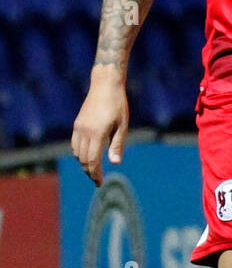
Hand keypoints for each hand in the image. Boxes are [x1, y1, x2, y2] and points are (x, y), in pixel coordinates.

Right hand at [71, 69, 128, 185]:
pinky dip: (79, 153)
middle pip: (83, 159)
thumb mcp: (122, 125)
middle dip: (89, 171)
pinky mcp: (77, 123)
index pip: (93, 160)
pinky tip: (87, 155)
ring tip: (93, 170)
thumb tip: (114, 163)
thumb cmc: (118, 104)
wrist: (105, 84)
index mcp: (97, 133)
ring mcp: (79, 127)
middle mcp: (84, 132)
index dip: (95, 174)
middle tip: (97, 180)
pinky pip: (74, 144)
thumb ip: (117, 144)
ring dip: (83, 163)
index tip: (99, 183)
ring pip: (77, 152)